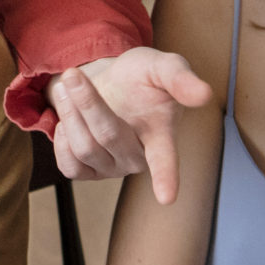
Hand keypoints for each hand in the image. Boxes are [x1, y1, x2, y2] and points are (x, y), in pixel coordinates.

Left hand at [48, 48, 213, 202]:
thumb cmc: (141, 77)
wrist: (110, 83)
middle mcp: (139, 159)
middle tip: (74, 75)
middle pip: (107, 136)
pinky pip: (68, 165)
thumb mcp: (161, 66)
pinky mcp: (89, 173)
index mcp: (162, 136)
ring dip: (70, 112)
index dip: (167, 177)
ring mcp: (113, 169)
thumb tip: (204, 94)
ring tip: (69, 87)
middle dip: (87, 101)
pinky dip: (60, 138)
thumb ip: (180, 78)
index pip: (165, 160)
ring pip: (84, 148)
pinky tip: (68, 120)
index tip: (168, 197)